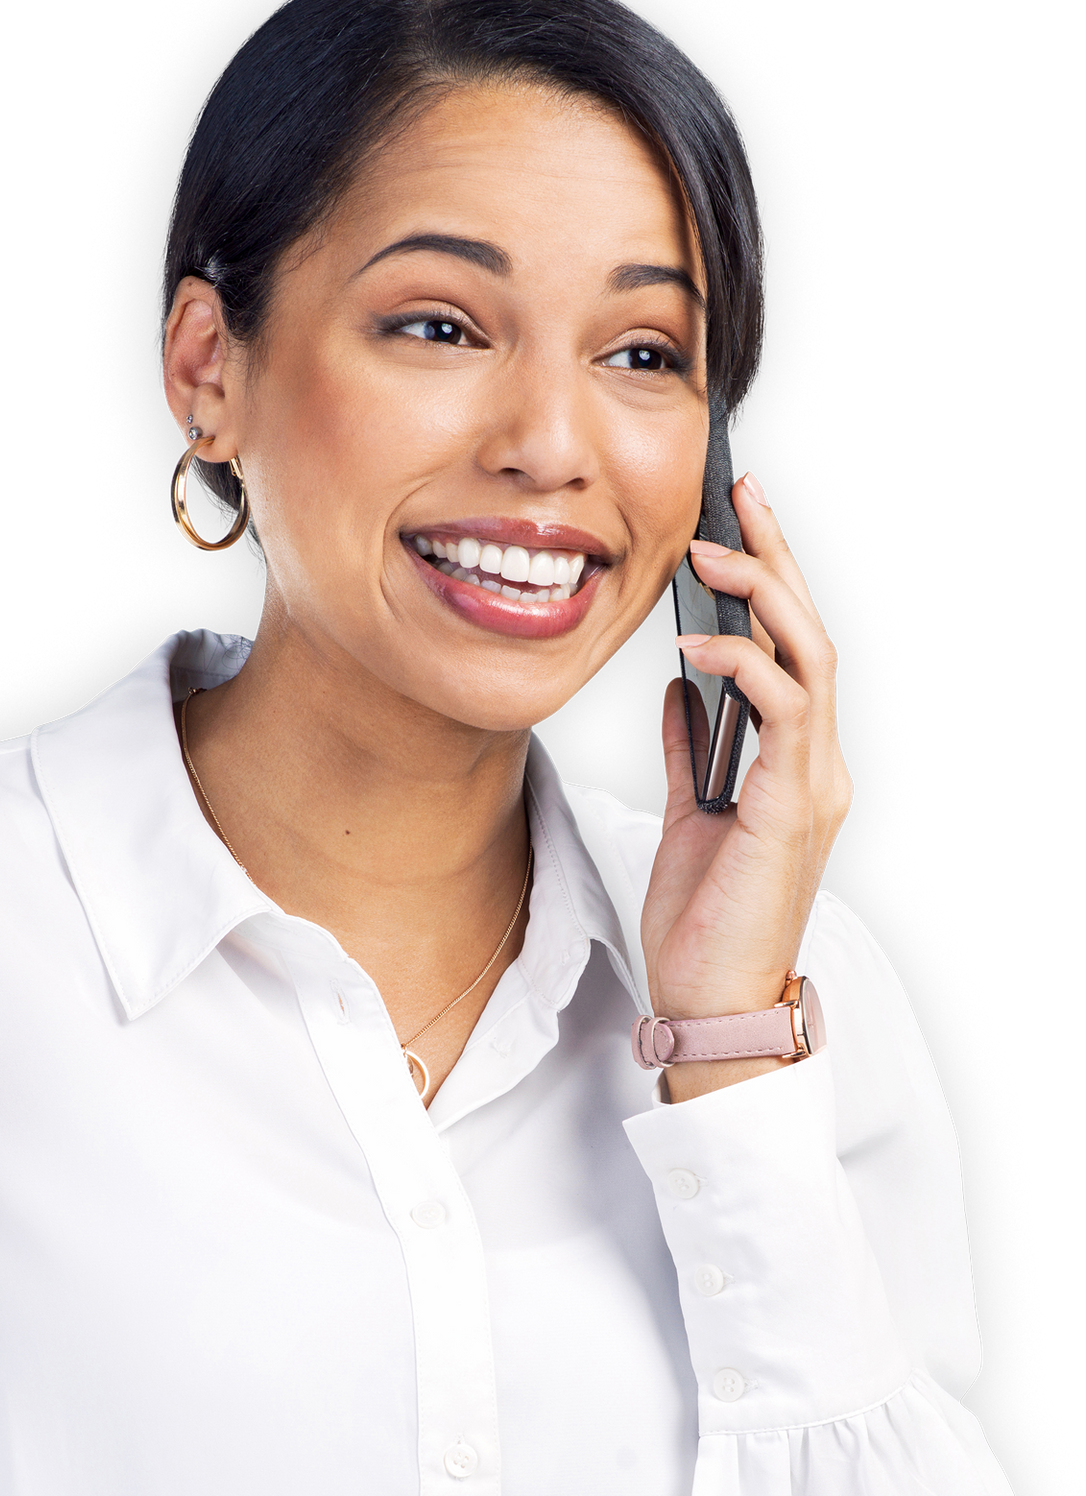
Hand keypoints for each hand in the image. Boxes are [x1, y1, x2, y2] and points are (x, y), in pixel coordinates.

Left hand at [638, 471, 851, 1101]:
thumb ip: (691, 752)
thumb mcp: (688, 817)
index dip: (767, 581)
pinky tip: (693, 643)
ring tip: (710, 553)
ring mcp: (814, 781)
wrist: (710, 1000)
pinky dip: (740, 665)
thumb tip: (677, 689)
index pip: (790, 649)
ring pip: (808, 657)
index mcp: (795, 763)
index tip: (732, 519)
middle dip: (775, 557)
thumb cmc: (702, 922)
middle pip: (810, 633)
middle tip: (736, 494)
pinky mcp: (795, 805)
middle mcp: (817, 763)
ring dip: (760, 596)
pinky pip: (781, 710)